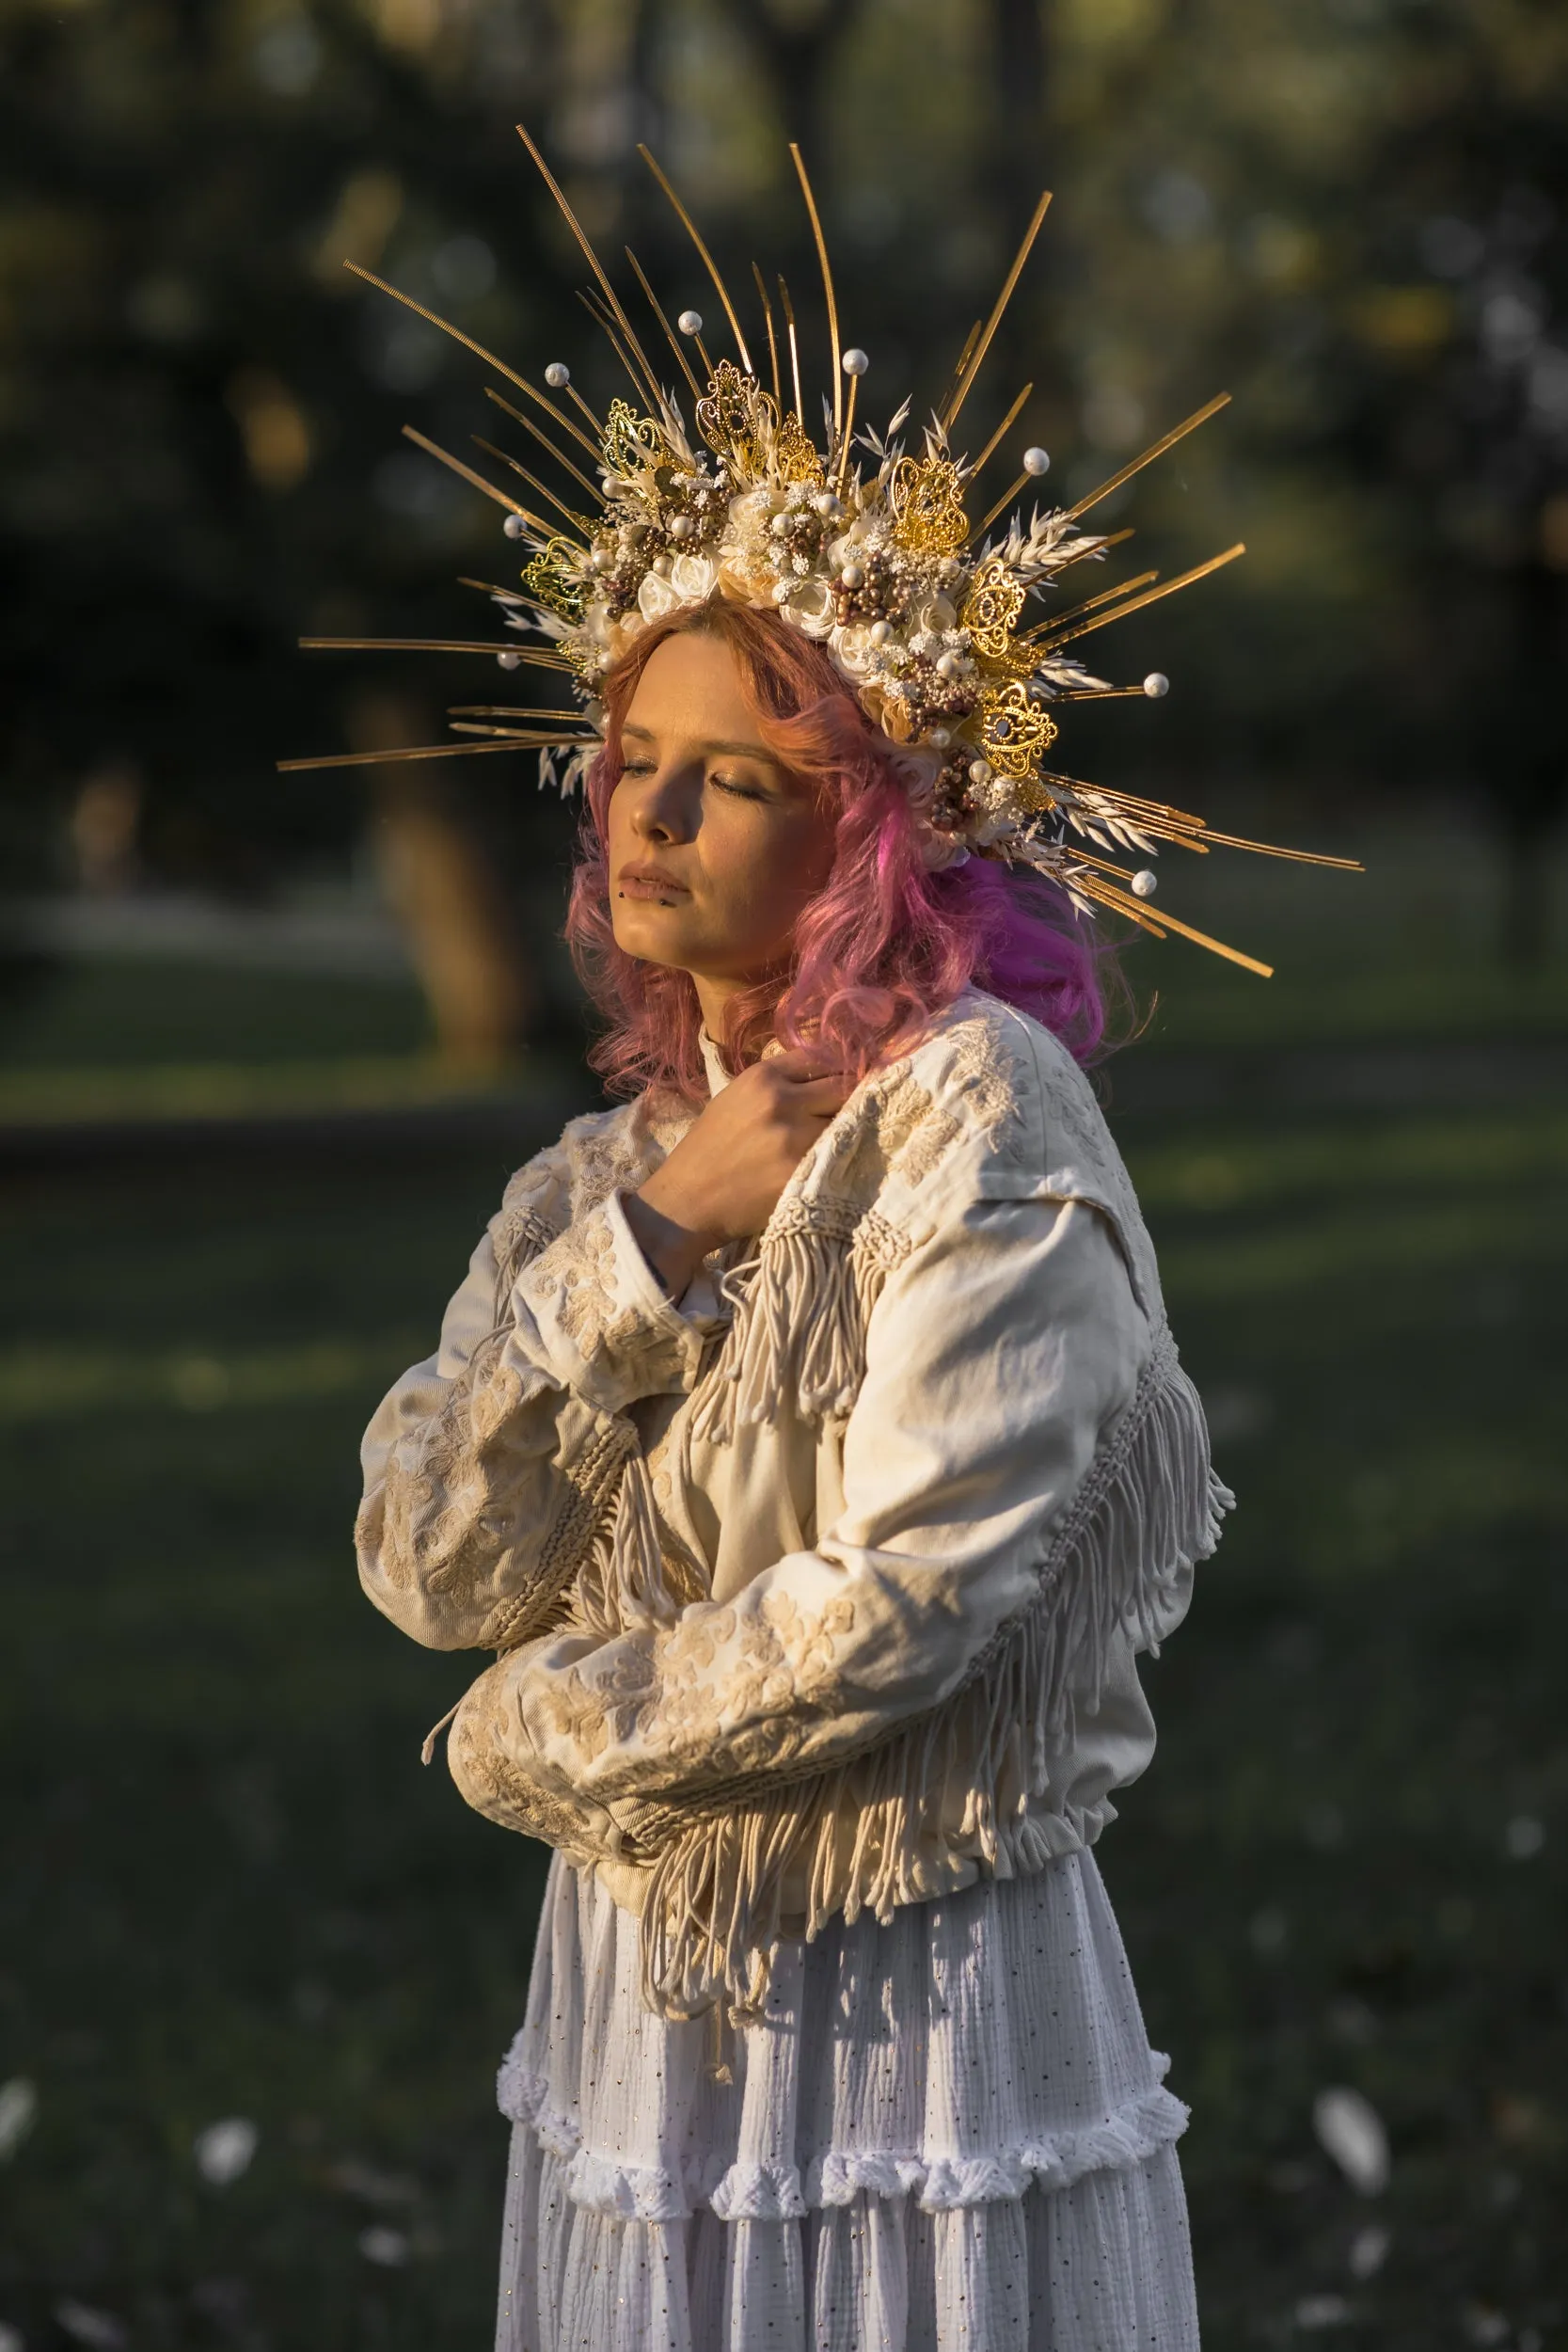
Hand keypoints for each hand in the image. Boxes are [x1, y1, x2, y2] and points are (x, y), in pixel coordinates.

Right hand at [624, 1047, 853, 1298]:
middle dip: (850, 1099)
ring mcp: (795, 1136)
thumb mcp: (736, 1099)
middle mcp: (781, 1100)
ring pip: (848, 1121)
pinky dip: (843, 1157)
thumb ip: (778, 1084)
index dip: (838, 1071)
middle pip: (844, 1086)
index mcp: (762, 1077)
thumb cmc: (710, 1149)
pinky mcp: (803, 1170)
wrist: (688, 1200)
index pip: (822, 1058)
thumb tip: (825, 1077)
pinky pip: (841, 1154)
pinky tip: (835, 1162)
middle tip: (853, 1114)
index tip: (846, 1083)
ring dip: (849, 1130)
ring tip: (841, 1141)